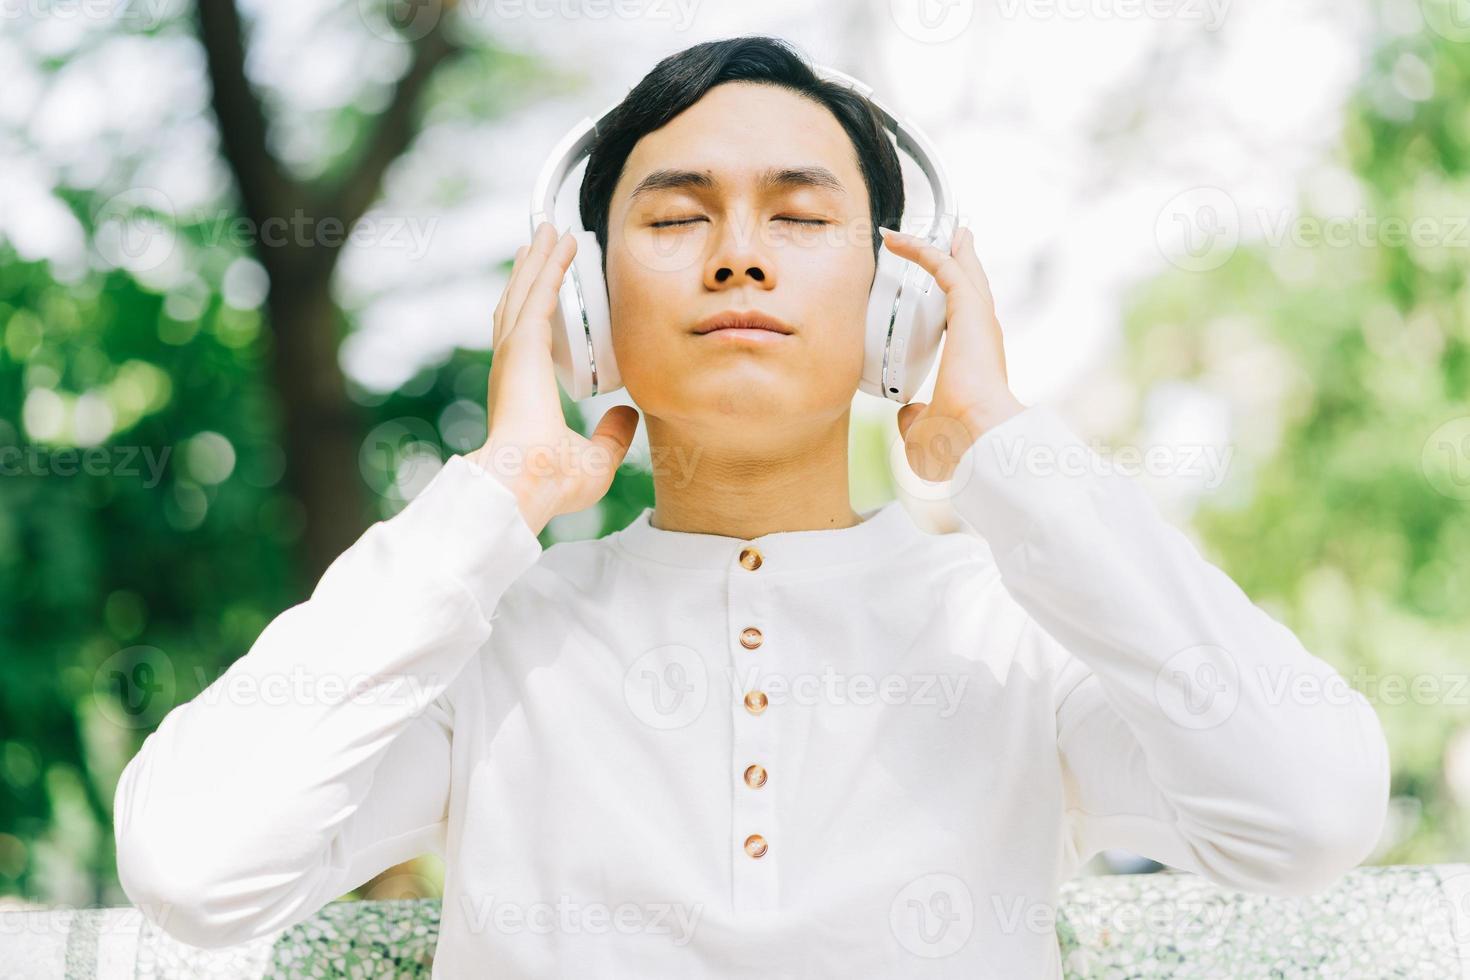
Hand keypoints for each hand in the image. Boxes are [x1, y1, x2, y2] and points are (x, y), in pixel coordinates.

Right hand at [467, 221, 638, 535]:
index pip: (529, 339)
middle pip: (521, 305)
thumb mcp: (596, 459)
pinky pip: (538, 293)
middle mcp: (513, 367)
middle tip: (540, 243)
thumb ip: (612, 435)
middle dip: (532, 272)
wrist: (525, 483)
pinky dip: (549, 265)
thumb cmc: (551, 483)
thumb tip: (629, 412)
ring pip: (526, 291)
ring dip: (539, 259)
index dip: (535, 311)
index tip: (544, 288)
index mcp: (525, 391)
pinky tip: (559, 242)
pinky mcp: (522, 345)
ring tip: (548, 232)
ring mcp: (514, 354)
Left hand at [878, 223, 1025, 481]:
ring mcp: (979, 321)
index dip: (955, 301)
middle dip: (965, 262)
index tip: (945, 288)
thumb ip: (915, 418)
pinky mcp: (969, 309)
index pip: (966, 322)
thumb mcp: (925, 432)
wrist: (980, 436)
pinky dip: (921, 250)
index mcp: (976, 362)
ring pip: (964, 272)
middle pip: (973, 288)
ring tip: (947, 228)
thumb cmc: (959, 442)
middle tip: (960, 240)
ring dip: (949, 248)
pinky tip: (897, 240)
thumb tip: (906, 412)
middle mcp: (983, 337)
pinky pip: (943, 267)